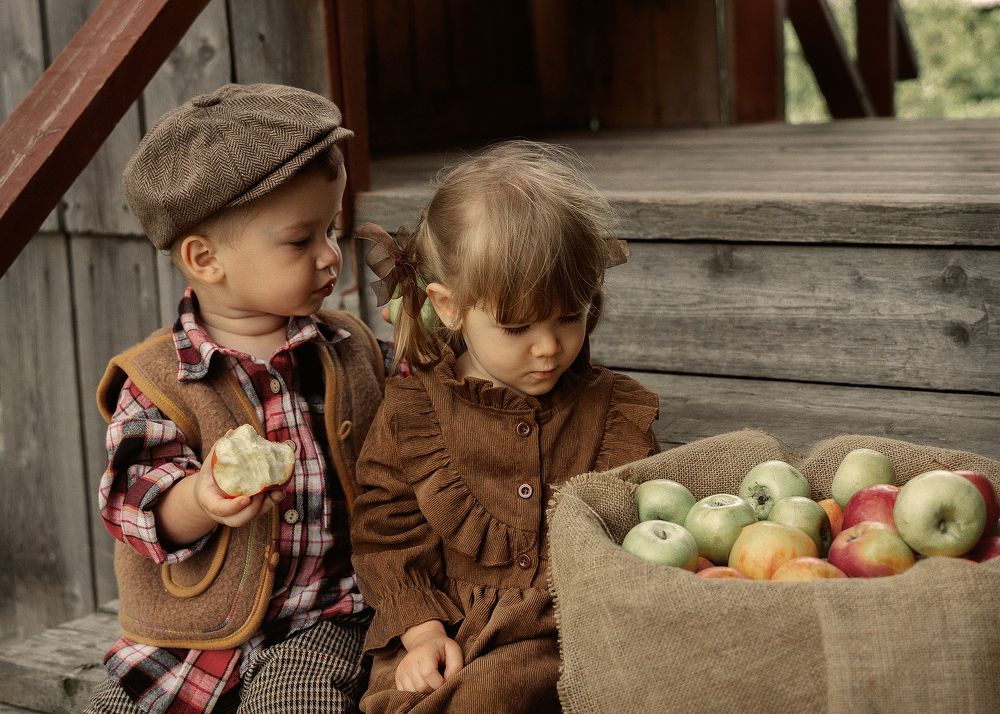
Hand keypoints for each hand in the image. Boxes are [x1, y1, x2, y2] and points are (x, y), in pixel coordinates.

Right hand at [154, 442, 285, 546]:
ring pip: (252, 518)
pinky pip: (260, 512)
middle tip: (262, 493)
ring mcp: (236, 515)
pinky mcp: (248, 513)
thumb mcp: (209, 465)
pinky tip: (280, 491)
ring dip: (267, 506)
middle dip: (254, 509)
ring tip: (276, 492)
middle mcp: (223, 514)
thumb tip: (232, 432)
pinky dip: (271, 502)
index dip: (234, 506)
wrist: (208, 494)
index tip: (247, 499)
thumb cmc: (209, 478)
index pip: (220, 509)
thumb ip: (218, 451)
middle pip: (239, 519)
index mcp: (210, 502)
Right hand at [395, 621, 462, 692]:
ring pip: (413, 692)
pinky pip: (406, 694)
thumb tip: (448, 682)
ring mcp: (401, 670)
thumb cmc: (442, 649)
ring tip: (431, 683)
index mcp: (424, 653)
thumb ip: (456, 666)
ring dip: (425, 693)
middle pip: (421, 687)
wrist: (424, 642)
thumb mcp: (454, 651)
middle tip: (440, 683)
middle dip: (434, 689)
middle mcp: (409, 661)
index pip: (428, 674)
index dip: (440, 684)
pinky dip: (416, 694)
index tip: (446, 681)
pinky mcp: (398, 678)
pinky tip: (423, 685)